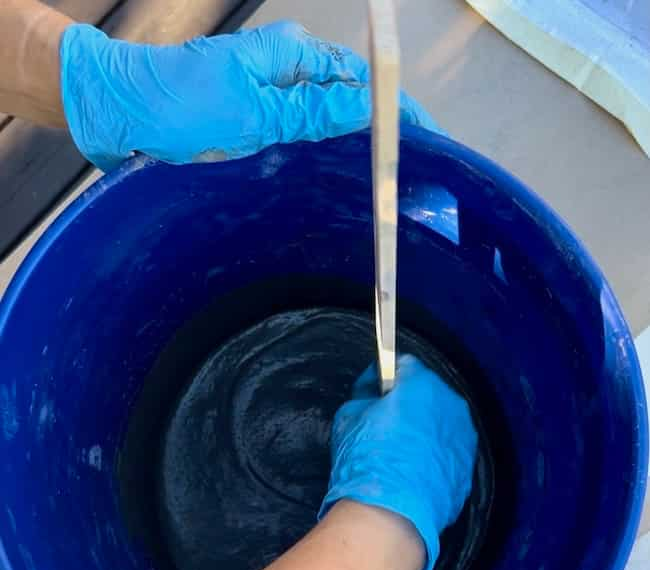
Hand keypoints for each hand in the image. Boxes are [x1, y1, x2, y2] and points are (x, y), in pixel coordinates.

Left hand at [59, 20, 440, 172]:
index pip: (364, 81)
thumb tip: (368, 109)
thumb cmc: (180, 104)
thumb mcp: (253, 112)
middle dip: (386, 133)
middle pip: (354, 100)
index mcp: (294, 56)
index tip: (428, 142)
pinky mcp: (261, 119)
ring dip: (358, 148)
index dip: (398, 111)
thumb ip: (312, 112)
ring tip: (389, 184)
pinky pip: (307, 136)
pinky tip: (340, 181)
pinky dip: (327, 156)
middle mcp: (290, 72)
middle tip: (414, 176)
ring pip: (333, 121)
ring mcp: (276, 95)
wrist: (125, 113)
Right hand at [320, 355, 477, 569]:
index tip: (372, 394)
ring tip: (399, 454)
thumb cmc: (367, 461)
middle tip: (383, 427)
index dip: (384, 379)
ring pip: (441, 425)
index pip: (404, 367)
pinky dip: (434, 459)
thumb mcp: (349, 418)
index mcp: (422, 386)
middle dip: (408, 405)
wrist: (391, 514)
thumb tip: (372, 396)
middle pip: (428, 395)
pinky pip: (447, 455)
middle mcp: (451, 406)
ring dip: (424, 432)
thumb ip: (365, 397)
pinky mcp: (467, 470)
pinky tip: (413, 475)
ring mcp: (464, 440)